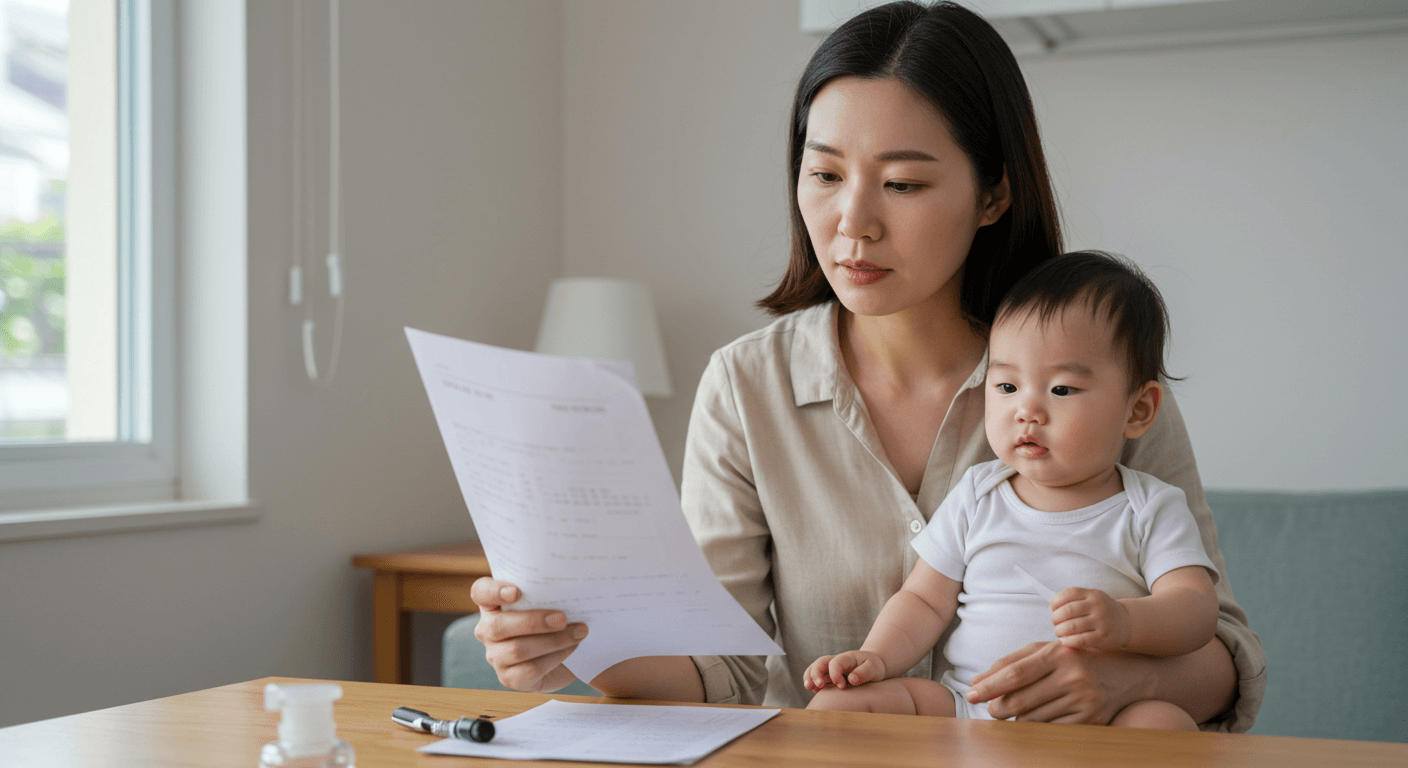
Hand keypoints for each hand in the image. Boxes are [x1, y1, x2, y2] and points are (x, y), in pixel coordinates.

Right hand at [470, 577, 588, 692]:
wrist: (566, 655)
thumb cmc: (555, 620)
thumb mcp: (549, 601)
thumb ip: (549, 591)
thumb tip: (570, 585)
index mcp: (493, 603)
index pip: (481, 592)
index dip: (493, 591)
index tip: (516, 592)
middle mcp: (488, 629)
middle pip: (498, 625)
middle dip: (533, 622)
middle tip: (562, 618)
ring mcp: (495, 656)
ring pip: (517, 650)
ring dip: (553, 641)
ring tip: (579, 632)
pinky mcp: (509, 678)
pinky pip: (530, 670)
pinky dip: (556, 657)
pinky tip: (572, 649)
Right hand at [803, 650, 885, 691]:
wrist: (871, 667)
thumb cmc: (873, 667)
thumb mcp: (874, 668)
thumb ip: (864, 672)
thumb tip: (851, 680)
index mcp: (846, 658)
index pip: (835, 662)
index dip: (835, 674)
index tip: (841, 686)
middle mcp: (835, 662)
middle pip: (820, 663)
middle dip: (816, 673)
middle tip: (818, 685)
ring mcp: (830, 670)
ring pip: (814, 669)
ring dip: (809, 677)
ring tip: (808, 687)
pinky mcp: (828, 678)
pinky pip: (816, 678)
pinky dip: (812, 683)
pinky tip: (813, 691)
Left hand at [966, 641, 1154, 723]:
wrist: (1130, 673)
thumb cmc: (1078, 657)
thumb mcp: (1048, 649)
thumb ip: (1013, 661)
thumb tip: (978, 680)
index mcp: (1060, 654)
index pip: (1016, 673)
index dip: (990, 685)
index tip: (970, 693)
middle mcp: (1074, 678)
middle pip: (1021, 700)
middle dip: (997, 707)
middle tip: (989, 707)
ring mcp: (1084, 701)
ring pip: (1032, 719)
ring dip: (1014, 719)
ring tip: (1010, 711)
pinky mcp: (1092, 721)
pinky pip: (1050, 730)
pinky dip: (1035, 728)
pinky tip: (1031, 720)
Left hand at [1050, 587, 1130, 650]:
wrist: (1126, 623)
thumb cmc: (1102, 611)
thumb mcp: (1092, 599)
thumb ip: (1075, 600)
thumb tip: (1053, 608)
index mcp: (1093, 594)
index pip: (1069, 593)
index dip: (1056, 601)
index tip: (1052, 608)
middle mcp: (1098, 605)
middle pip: (1068, 610)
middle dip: (1055, 618)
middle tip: (1054, 622)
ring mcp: (1102, 621)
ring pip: (1072, 626)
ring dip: (1059, 630)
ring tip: (1058, 632)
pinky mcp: (1103, 637)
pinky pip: (1080, 639)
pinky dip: (1068, 641)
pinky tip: (1065, 641)